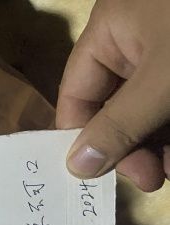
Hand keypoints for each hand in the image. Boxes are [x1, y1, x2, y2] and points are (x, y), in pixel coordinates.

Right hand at [57, 0, 169, 191]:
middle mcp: (134, 44)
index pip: (77, 94)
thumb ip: (119, 126)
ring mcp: (167, 54)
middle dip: (132, 147)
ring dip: (159, 146)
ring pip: (150, 112)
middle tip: (151, 179)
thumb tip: (75, 168)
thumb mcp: (162, 83)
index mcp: (110, 35)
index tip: (100, 176)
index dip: (82, 138)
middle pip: (116, 108)